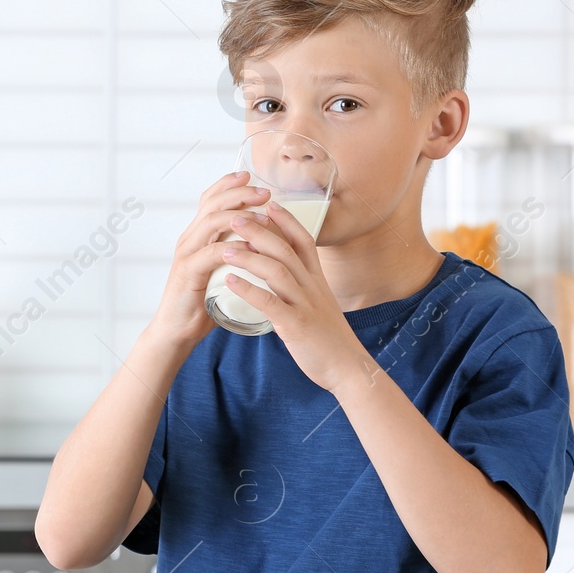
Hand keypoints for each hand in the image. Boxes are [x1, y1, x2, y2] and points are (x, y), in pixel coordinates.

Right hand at [147, 171, 270, 349]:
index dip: (228, 184)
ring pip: (211, 222)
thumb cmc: (201, 304)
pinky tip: (252, 246)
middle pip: (211, 203)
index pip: (209, 199)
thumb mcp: (219, 272)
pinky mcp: (188, 273)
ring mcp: (186, 255)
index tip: (250, 175)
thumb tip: (260, 244)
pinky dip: (234, 247)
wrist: (176, 331)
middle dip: (239, 193)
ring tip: (263, 214)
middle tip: (264, 192)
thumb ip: (233, 255)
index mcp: (196, 236)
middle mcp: (189, 239)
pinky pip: (212, 253)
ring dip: (240, 215)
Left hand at [220, 200, 374, 391]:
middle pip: (285, 249)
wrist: (349, 369)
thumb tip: (282, 279)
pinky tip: (230, 281)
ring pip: (277, 271)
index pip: (304, 241)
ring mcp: (305, 305)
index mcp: (317, 280)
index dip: (287, 220)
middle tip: (235, 216)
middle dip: (259, 230)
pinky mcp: (296, 325)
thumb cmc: (329, 339)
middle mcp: (312, 287)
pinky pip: (270, 303)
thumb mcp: (319, 306)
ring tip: (224, 248)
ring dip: (249, 256)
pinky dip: (249, 289)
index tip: (268, 203)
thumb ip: (302, 290)